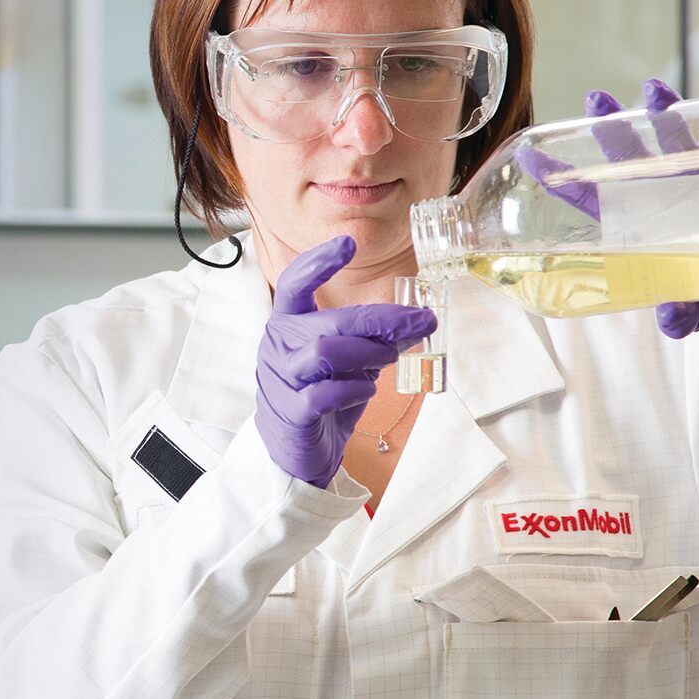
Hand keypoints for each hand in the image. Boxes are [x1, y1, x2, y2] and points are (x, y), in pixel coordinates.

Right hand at [255, 236, 437, 488]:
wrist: (293, 454)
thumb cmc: (321, 396)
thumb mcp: (348, 361)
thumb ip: (373, 338)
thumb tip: (418, 320)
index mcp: (287, 324)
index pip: (293, 283)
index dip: (318, 262)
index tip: (348, 243)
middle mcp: (278, 345)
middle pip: (330, 321)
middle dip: (382, 319)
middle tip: (421, 321)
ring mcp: (281, 379)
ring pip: (326, 351)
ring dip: (369, 353)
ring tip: (388, 359)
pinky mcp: (292, 412)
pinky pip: (326, 392)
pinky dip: (355, 388)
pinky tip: (366, 391)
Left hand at [517, 73, 698, 337]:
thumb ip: (686, 316)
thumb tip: (670, 319)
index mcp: (648, 227)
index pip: (595, 198)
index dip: (562, 178)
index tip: (530, 154)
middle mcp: (671, 195)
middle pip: (630, 154)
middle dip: (613, 124)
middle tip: (596, 98)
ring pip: (677, 133)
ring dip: (665, 108)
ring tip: (653, 90)